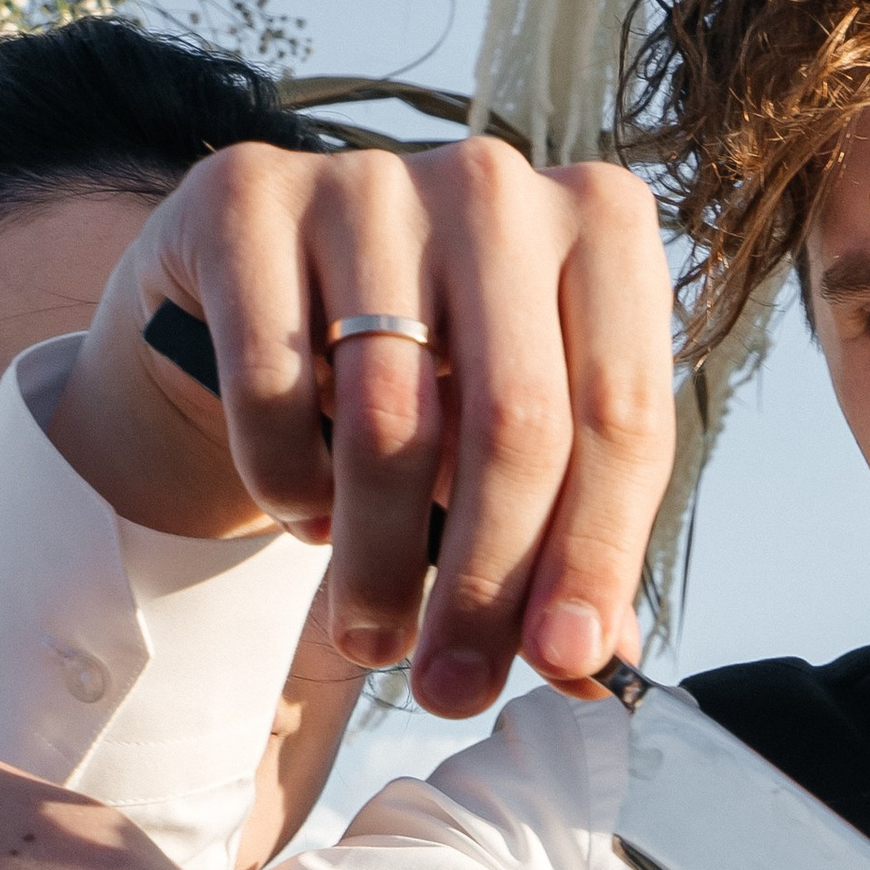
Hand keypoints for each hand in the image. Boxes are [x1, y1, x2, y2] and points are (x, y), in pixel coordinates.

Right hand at [47, 137, 677, 719]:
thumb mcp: (515, 450)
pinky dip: (289, 481)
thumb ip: (568, 544)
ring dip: (377, 561)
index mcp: (605, 226)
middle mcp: (497, 186)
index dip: (595, 556)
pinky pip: (273, 384)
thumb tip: (599, 670)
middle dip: (483, 586)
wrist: (258, 294)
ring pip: (391, 418)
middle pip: (515, 425)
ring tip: (370, 634)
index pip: (624, 417)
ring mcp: (370, 180)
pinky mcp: (246, 196)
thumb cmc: (426, 377)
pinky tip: (304, 514)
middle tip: (452, 689)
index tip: (562, 662)